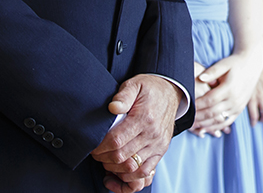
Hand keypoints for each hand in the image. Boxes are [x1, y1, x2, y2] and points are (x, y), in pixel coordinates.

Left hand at [91, 74, 180, 192]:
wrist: (170, 92)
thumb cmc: (149, 89)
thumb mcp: (135, 84)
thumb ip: (123, 95)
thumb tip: (112, 107)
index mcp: (145, 118)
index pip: (117, 140)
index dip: (100, 147)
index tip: (92, 146)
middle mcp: (153, 134)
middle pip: (122, 157)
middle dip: (103, 159)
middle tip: (96, 154)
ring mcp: (158, 145)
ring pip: (132, 169)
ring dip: (115, 169)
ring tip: (106, 161)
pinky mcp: (161, 152)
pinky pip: (145, 173)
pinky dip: (129, 177)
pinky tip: (118, 172)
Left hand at [192, 51, 262, 135]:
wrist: (252, 66)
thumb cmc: (235, 64)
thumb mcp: (224, 64)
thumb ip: (212, 71)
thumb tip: (200, 78)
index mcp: (230, 88)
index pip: (210, 99)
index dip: (198, 104)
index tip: (187, 106)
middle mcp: (235, 99)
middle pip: (213, 112)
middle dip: (199, 116)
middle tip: (186, 119)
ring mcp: (238, 106)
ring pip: (219, 120)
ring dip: (205, 124)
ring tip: (192, 125)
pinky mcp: (239, 110)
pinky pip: (227, 122)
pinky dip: (215, 127)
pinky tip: (205, 129)